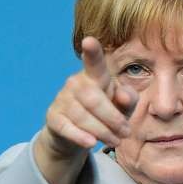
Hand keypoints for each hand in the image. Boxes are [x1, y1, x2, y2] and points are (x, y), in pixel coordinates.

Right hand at [39, 36, 138, 157]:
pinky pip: (66, 127)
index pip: (94, 62)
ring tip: (115, 141)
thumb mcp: (122, 107)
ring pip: (82, 116)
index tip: (89, 41)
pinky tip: (90, 143)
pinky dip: (80, 136)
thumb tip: (123, 96)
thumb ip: (128, 99)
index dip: (92, 52)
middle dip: (113, 119)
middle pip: (94, 100)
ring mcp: (62, 100)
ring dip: (102, 132)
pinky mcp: (53, 118)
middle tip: (126, 133)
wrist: (75, 134)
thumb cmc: (104, 113)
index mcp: (94, 76)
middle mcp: (75, 83)